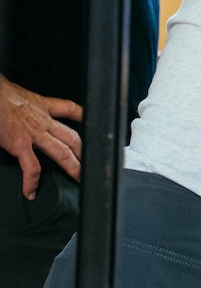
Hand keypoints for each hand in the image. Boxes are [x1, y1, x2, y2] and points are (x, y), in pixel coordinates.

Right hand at [0, 76, 83, 197]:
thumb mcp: (21, 95)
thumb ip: (29, 106)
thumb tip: (22, 111)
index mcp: (44, 106)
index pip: (72, 110)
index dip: (85, 119)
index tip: (93, 130)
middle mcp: (43, 120)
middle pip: (74, 138)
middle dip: (85, 153)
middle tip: (92, 165)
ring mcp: (34, 133)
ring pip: (62, 153)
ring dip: (73, 168)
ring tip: (79, 180)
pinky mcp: (20, 144)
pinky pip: (31, 167)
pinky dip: (31, 182)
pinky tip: (31, 192)